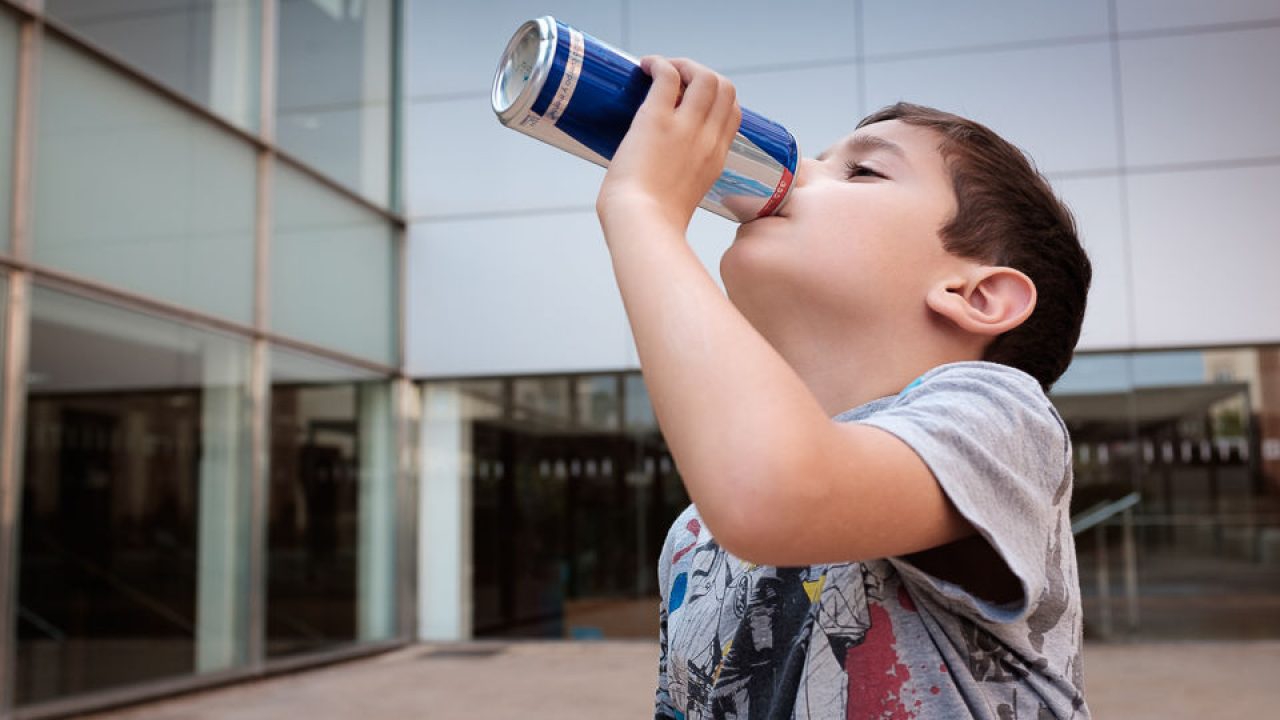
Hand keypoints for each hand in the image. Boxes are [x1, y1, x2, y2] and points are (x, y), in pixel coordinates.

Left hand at [596, 56, 741, 237]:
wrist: (642, 226)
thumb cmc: (653, 222)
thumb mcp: (685, 199)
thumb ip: (682, 182)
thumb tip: (657, 176)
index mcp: (716, 159)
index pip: (732, 114)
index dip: (715, 99)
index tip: (690, 100)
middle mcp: (708, 139)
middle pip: (725, 88)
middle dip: (702, 75)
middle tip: (675, 80)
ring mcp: (686, 128)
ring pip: (704, 76)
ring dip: (683, 64)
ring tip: (659, 69)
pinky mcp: (657, 120)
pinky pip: (668, 75)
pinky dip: (659, 63)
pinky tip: (645, 66)